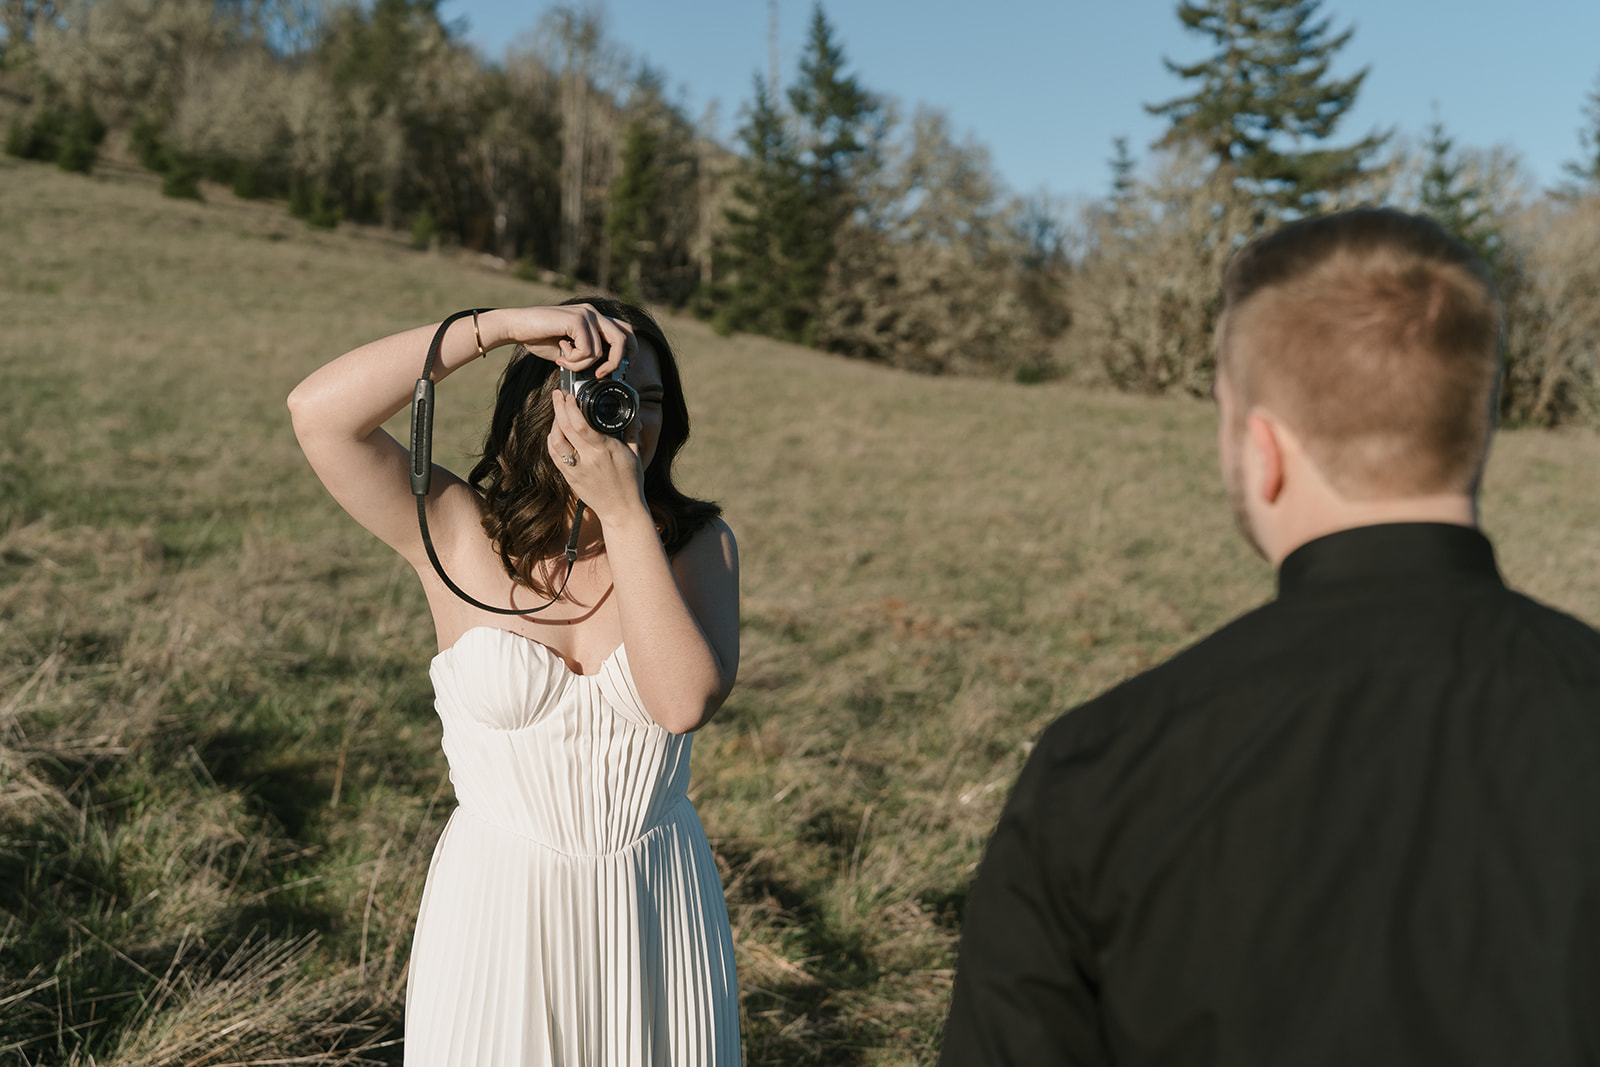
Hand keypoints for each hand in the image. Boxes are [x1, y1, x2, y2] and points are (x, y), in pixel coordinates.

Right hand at [507, 304, 635, 378]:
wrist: (516, 326)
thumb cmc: (540, 338)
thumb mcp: (570, 350)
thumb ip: (587, 355)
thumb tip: (605, 372)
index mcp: (594, 318)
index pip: (625, 331)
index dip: (629, 351)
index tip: (618, 369)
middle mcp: (593, 312)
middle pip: (623, 338)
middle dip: (616, 362)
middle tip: (600, 374)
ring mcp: (586, 314)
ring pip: (601, 351)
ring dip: (582, 365)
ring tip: (564, 361)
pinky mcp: (577, 319)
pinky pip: (588, 351)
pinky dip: (574, 361)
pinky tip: (560, 355)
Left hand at [547, 388, 649, 523]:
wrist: (622, 511)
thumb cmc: (631, 482)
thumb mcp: (634, 454)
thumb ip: (631, 431)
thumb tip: (634, 412)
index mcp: (605, 450)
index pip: (581, 424)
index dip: (571, 407)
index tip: (570, 395)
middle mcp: (589, 459)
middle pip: (566, 428)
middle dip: (559, 407)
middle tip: (558, 395)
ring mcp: (577, 469)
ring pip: (555, 442)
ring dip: (553, 424)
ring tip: (558, 413)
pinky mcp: (570, 478)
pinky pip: (555, 456)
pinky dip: (552, 441)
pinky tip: (555, 432)